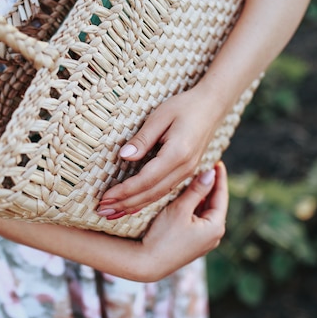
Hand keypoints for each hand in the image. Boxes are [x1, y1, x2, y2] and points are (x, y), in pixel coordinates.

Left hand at [98, 86, 225, 218]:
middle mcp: (185, 168)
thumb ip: (142, 139)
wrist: (213, 105)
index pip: (146, 179)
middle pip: (152, 193)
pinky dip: (147, 200)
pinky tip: (134, 205)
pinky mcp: (186, 171)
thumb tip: (123, 157)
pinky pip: (164, 190)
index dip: (125, 191)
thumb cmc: (185, 106)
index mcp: (177, 154)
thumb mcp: (160, 116)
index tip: (106, 197)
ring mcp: (188, 171)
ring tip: (114, 212)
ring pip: (158, 195)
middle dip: (126, 204)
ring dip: (134, 206)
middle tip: (103, 210)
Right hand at [136, 162, 228, 280]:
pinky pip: (198, 220)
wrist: (147, 263)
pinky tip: (187, 197)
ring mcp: (204, 242)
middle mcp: (214, 236)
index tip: (218, 161)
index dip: (220, 177)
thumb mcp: (180, 208)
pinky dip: (195, 207)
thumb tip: (210, 173)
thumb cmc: (163, 235)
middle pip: (215, 203)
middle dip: (210, 185)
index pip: (222, 195)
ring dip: (201, 196)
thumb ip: (196, 190)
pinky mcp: (194, 244)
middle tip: (207, 166)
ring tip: (197, 178)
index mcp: (216, 226)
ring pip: (205, 211)